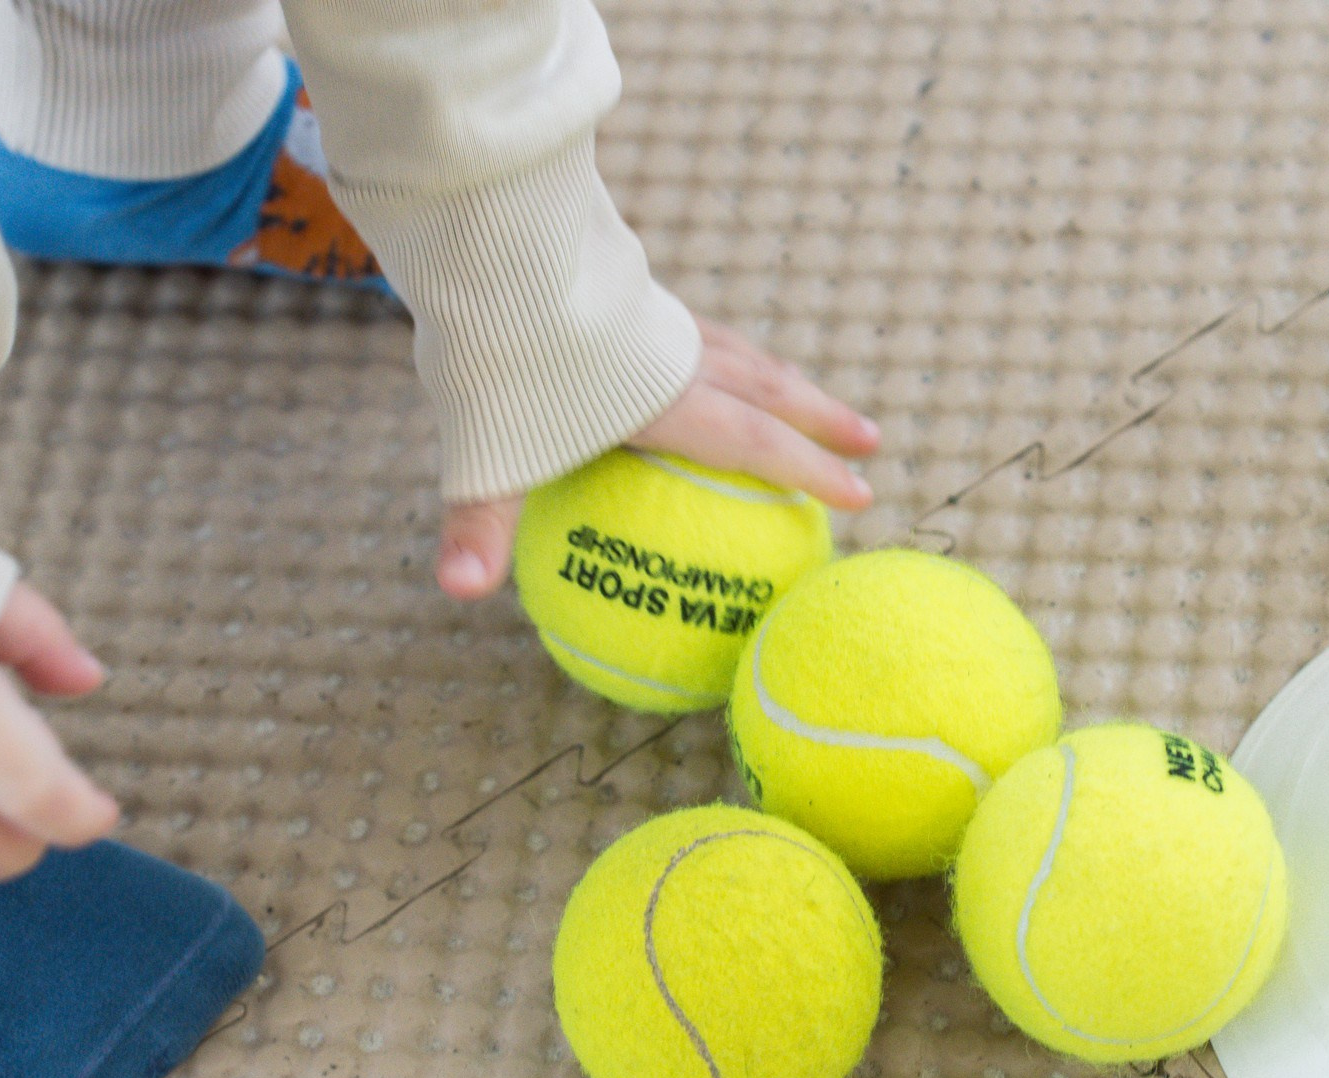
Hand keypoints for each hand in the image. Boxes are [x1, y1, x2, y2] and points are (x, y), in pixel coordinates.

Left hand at [435, 316, 881, 598]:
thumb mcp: (483, 445)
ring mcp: (655, 312)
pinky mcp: (627, 283)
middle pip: (770, 387)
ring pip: (739, 347)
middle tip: (871, 440)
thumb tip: (457, 592)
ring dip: (783, 375)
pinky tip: (704, 351)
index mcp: (661, 398)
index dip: (810, 470)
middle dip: (823, 417)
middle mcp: (674, 353)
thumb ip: (479, 522)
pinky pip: (695, 324)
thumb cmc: (493, 347)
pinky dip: (721, 346)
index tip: (860, 495)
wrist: (489, 234)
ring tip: (807, 393)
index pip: (756, 441)